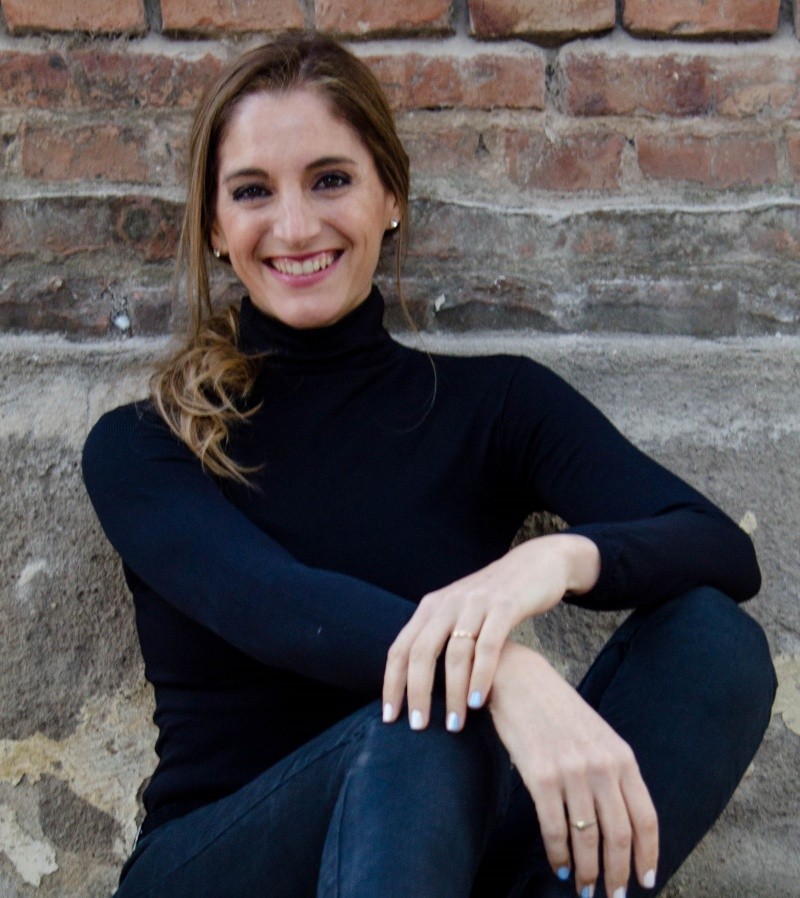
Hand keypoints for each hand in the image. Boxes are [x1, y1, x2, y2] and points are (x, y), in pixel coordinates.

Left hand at [382, 534, 599, 731]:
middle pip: (421, 651)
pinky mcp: (505, 606)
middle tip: (418, 726)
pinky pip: (488, 646)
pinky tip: (476, 701)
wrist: (536, 564)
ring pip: (455, 653)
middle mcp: (448, 603)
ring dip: (451, 692)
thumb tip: (420, 683)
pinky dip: (480, 676)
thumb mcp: (460, 612)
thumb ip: (441, 638)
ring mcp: (476, 603)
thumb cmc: (495, 599)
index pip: (400, 648)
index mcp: (431, 607)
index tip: (390, 717)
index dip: (392, 683)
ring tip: (454, 724)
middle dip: (417, 692)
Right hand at [489, 641, 658, 896]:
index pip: (645, 818)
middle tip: (612, 897)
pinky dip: (558, 855)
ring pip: (587, 839)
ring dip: (588, 873)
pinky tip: (559, 866)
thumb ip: (611, 771)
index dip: (648, 856)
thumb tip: (619, 821)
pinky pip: (554, 829)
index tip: (646, 881)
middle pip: (619, 836)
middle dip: (617, 875)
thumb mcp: (596, 734)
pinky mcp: (540, 775)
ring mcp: (571, 771)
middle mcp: (601, 765)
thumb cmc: (555, 709)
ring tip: (585, 890)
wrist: (518, 680)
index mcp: (621, 755)